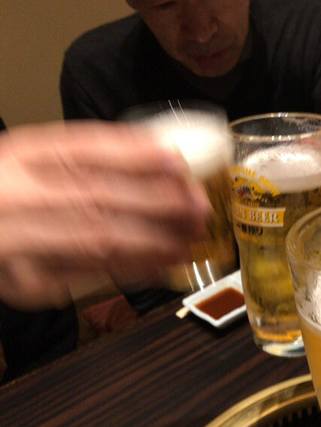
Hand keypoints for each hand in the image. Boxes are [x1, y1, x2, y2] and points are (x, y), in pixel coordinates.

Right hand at [0, 122, 210, 309]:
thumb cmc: (6, 195)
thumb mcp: (32, 163)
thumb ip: (84, 161)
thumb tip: (159, 160)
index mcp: (20, 154)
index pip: (84, 146)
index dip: (136, 153)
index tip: (176, 160)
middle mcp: (13, 193)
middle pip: (98, 193)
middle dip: (158, 201)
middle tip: (197, 206)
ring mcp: (15, 240)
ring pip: (99, 237)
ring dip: (155, 240)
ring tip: (190, 239)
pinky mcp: (25, 280)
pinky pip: (91, 274)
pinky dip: (134, 269)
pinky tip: (163, 264)